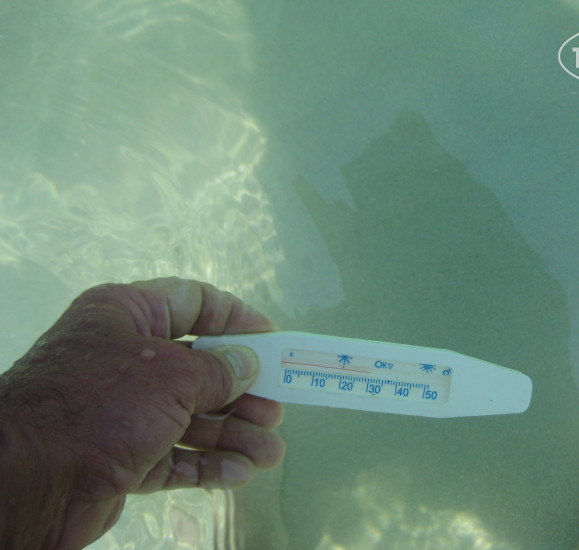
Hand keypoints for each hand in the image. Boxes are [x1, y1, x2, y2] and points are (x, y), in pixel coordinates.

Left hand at [0, 278, 285, 548]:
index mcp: (127, 315)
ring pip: (190, 417)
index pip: (192, 302)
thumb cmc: (104, 403)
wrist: (28, 479)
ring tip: (270, 451)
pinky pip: (174, 455)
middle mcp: (125, 357)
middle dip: (241, 391)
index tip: (271, 338)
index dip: (235, 318)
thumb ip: (218, 371)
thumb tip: (247, 366)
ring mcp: (123, 410)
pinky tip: (240, 472)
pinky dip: (206, 464)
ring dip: (232, 434)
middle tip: (276, 408)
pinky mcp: (121, 455)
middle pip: (199, 367)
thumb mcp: (171, 375)